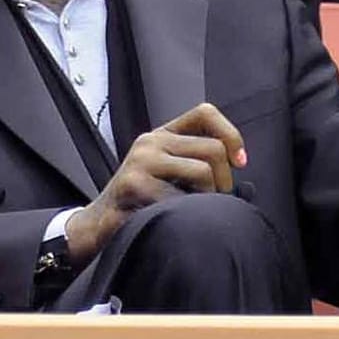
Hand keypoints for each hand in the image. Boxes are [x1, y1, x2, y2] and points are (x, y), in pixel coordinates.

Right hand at [64, 103, 244, 264]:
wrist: (99, 226)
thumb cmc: (143, 203)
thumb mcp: (169, 173)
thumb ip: (197, 161)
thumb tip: (239, 163)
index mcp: (163, 134)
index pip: (206, 113)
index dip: (231, 134)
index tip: (239, 162)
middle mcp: (152, 141)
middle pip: (213, 149)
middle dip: (225, 180)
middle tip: (216, 199)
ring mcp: (142, 160)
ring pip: (202, 172)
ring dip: (209, 198)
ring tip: (194, 210)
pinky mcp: (135, 184)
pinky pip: (181, 199)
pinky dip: (186, 214)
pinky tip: (172, 219)